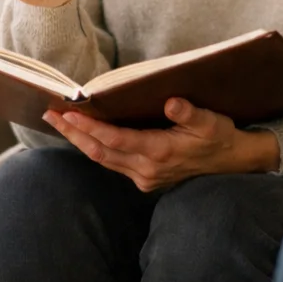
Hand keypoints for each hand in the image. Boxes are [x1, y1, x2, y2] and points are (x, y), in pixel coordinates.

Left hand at [43, 98, 279, 191]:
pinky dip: (96, 148)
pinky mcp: (145, 179)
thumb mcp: (211, 122)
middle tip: (49, 115)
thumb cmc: (220, 137)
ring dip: (80, 141)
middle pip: (100, 151)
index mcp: (160, 151)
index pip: (116, 139)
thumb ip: (190, 113)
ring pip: (103, 159)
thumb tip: (171, 102)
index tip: (69, 114)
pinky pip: (113, 163)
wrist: (233, 165)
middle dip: (73, 134)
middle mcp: (147, 168)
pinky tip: (85, 136)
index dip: (90, 127)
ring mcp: (144, 177)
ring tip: (59, 122)